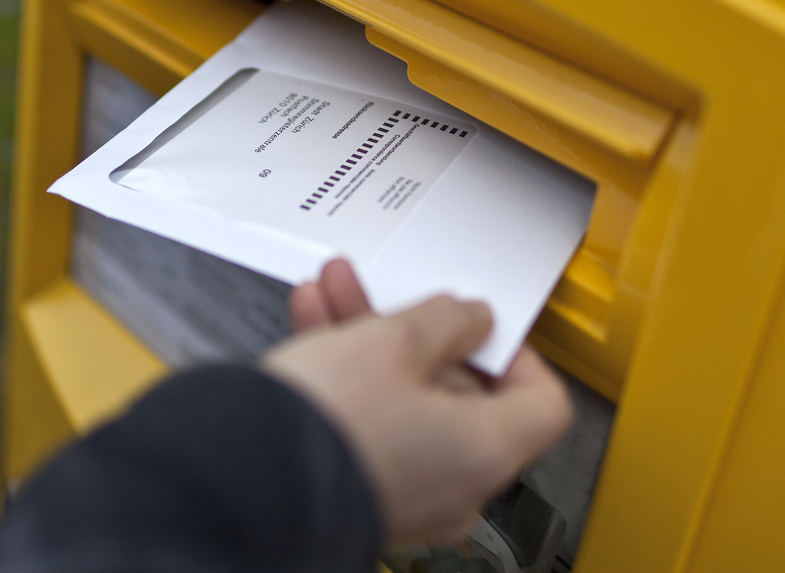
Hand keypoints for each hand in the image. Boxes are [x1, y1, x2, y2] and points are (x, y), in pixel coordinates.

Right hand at [265, 260, 571, 543]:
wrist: (245, 479)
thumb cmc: (328, 423)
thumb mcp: (393, 341)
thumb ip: (444, 321)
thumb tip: (469, 319)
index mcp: (485, 451)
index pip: (540, 401)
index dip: (513, 351)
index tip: (478, 323)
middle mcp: (454, 484)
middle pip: (458, 394)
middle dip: (415, 331)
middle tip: (387, 294)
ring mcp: (405, 493)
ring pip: (402, 401)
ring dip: (371, 340)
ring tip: (335, 290)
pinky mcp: (357, 489)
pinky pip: (368, 423)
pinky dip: (348, 375)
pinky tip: (313, 322)